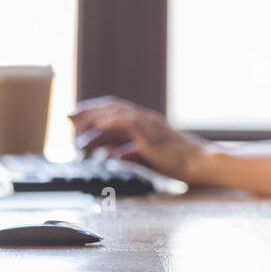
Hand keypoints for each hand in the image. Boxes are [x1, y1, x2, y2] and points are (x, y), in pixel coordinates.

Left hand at [67, 96, 209, 183]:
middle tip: (69, 118)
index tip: (77, 117)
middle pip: (112, 107)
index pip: (116, 110)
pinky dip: (112, 121)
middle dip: (88, 111)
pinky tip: (99, 125)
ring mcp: (149, 125)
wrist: (200, 164)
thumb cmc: (178, 163)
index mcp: (146, 122)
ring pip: (116, 114)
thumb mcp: (149, 157)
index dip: (95, 111)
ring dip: (95, 120)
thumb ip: (131, 152)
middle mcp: (146, 119)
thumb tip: (113, 154)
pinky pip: (128, 123)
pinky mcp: (151, 136)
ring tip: (77, 129)